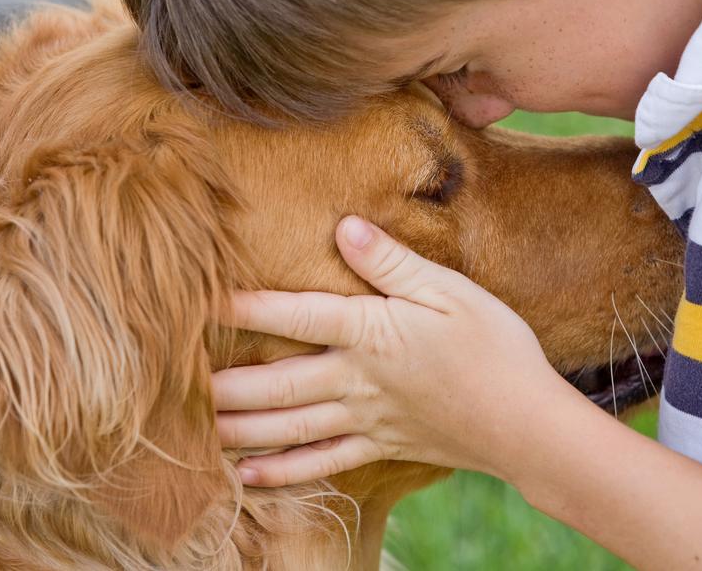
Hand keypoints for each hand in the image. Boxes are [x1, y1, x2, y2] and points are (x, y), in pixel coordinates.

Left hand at [211, 216, 574, 486]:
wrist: (527, 423)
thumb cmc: (495, 346)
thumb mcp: (449, 290)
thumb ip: (392, 262)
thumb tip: (343, 226)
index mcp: (371, 331)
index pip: (294, 313)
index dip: (244, 303)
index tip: (198, 297)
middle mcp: (357, 378)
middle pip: (275, 382)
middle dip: (222, 382)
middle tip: (174, 380)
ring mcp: (366, 419)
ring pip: (288, 426)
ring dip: (238, 428)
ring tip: (194, 428)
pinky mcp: (380, 446)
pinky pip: (320, 464)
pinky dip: (280, 472)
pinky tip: (246, 476)